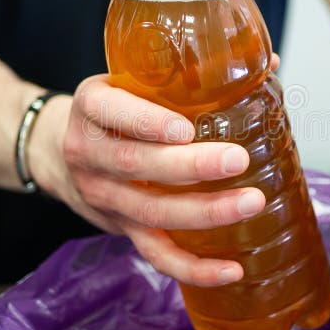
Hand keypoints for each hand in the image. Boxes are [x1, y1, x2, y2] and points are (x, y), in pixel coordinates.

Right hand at [28, 54, 280, 287]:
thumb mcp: (131, 78)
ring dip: (203, 212)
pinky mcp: (121, 228)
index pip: (113, 112)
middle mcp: (89, 152)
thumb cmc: (115, 107)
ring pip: (149, 212)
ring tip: (250, 202)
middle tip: (237, 159)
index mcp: (92, 105)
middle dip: (190, 167)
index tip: (187, 128)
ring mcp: (103, 196)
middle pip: (135, 165)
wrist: (59, 149)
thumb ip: (188, 72)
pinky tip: (232, 269)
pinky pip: (155, 254)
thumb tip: (270, 60)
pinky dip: (193, 267)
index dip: (148, 122)